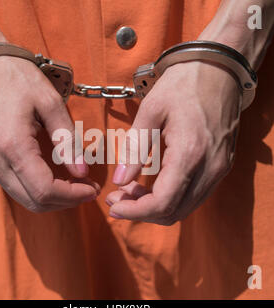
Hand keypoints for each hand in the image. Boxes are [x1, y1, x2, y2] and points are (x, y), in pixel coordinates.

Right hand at [0, 56, 98, 212]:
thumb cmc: (18, 79)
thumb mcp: (50, 103)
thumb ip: (67, 140)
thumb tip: (82, 171)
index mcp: (13, 145)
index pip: (45, 190)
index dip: (72, 195)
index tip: (92, 189)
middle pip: (35, 201)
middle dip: (66, 201)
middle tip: (88, 189)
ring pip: (25, 199)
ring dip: (54, 198)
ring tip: (77, 185)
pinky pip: (17, 188)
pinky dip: (40, 190)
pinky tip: (57, 179)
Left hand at [106, 61, 240, 224]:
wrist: (219, 68)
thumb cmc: (183, 83)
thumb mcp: (151, 110)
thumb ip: (135, 148)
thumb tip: (119, 180)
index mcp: (190, 153)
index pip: (163, 202)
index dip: (135, 212)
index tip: (113, 207)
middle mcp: (209, 168)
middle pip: (174, 212)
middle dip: (141, 212)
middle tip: (116, 199)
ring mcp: (218, 168)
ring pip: (184, 207)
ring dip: (155, 207)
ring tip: (129, 192)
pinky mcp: (220, 165)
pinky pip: (193, 195)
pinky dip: (170, 198)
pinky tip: (150, 185)